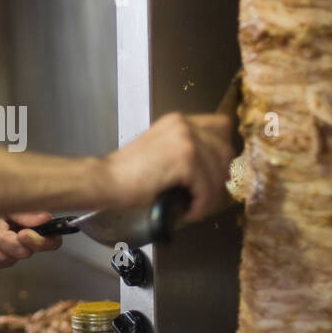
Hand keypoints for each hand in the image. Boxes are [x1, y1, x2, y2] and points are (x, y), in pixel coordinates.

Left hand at [0, 211, 62, 268]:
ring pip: (1, 257)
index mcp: (35, 227)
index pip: (51, 242)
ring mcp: (10, 255)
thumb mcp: (7, 202)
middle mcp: (26, 244)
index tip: (22, 233)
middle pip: (22, 253)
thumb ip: (24, 213)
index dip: (38, 242)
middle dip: (3, 236)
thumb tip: (45, 218)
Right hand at [101, 113, 235, 223]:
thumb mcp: (160, 150)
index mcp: (178, 121)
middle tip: (206, 196)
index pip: (221, 126)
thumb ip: (184, 150)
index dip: (223, 150)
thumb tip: (214, 169)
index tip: (215, 171)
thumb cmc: (127, 173)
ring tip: (195, 208)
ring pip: (218, 172)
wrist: (107, 180)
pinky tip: (189, 212)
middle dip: (219, 177)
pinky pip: (206, 187)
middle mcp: (184, 125)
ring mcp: (185, 140)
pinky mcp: (184, 159)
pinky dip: (201, 205)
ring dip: (210, 196)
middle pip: (225, 150)